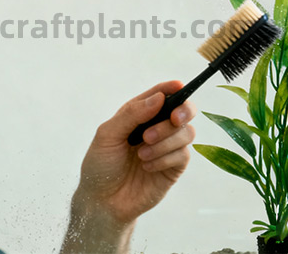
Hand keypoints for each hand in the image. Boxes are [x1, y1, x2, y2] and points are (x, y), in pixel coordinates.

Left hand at [61, 81, 195, 252]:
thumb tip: (158, 98)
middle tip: (173, 118)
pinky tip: (147, 166)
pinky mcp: (174, 168)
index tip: (178, 86)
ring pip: (186, 133)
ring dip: (165, 141)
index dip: (172, 88)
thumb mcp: (107, 135)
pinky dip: (164, 158)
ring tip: (141, 154)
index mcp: (139, 115)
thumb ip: (132, 114)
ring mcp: (167, 148)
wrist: (102, 201)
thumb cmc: (100, 165)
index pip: (162, 95)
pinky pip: (183, 155)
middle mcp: (157, 128)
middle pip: (184, 111)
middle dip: (182, 112)